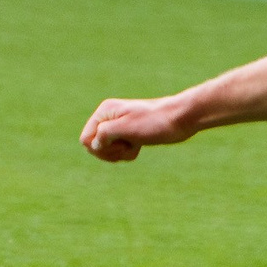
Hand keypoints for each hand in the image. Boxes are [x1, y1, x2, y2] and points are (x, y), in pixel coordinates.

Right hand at [80, 94, 196, 162]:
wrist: (180, 119)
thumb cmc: (154, 122)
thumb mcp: (126, 128)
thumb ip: (104, 134)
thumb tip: (94, 145)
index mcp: (104, 112)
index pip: (86, 139)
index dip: (100, 149)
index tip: (118, 144)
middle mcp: (108, 119)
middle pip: (94, 147)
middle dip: (110, 152)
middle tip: (127, 145)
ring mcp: (119, 127)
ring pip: (108, 151)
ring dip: (121, 154)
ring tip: (135, 144)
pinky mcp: (129, 135)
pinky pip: (120, 152)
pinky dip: (129, 153)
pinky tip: (140, 145)